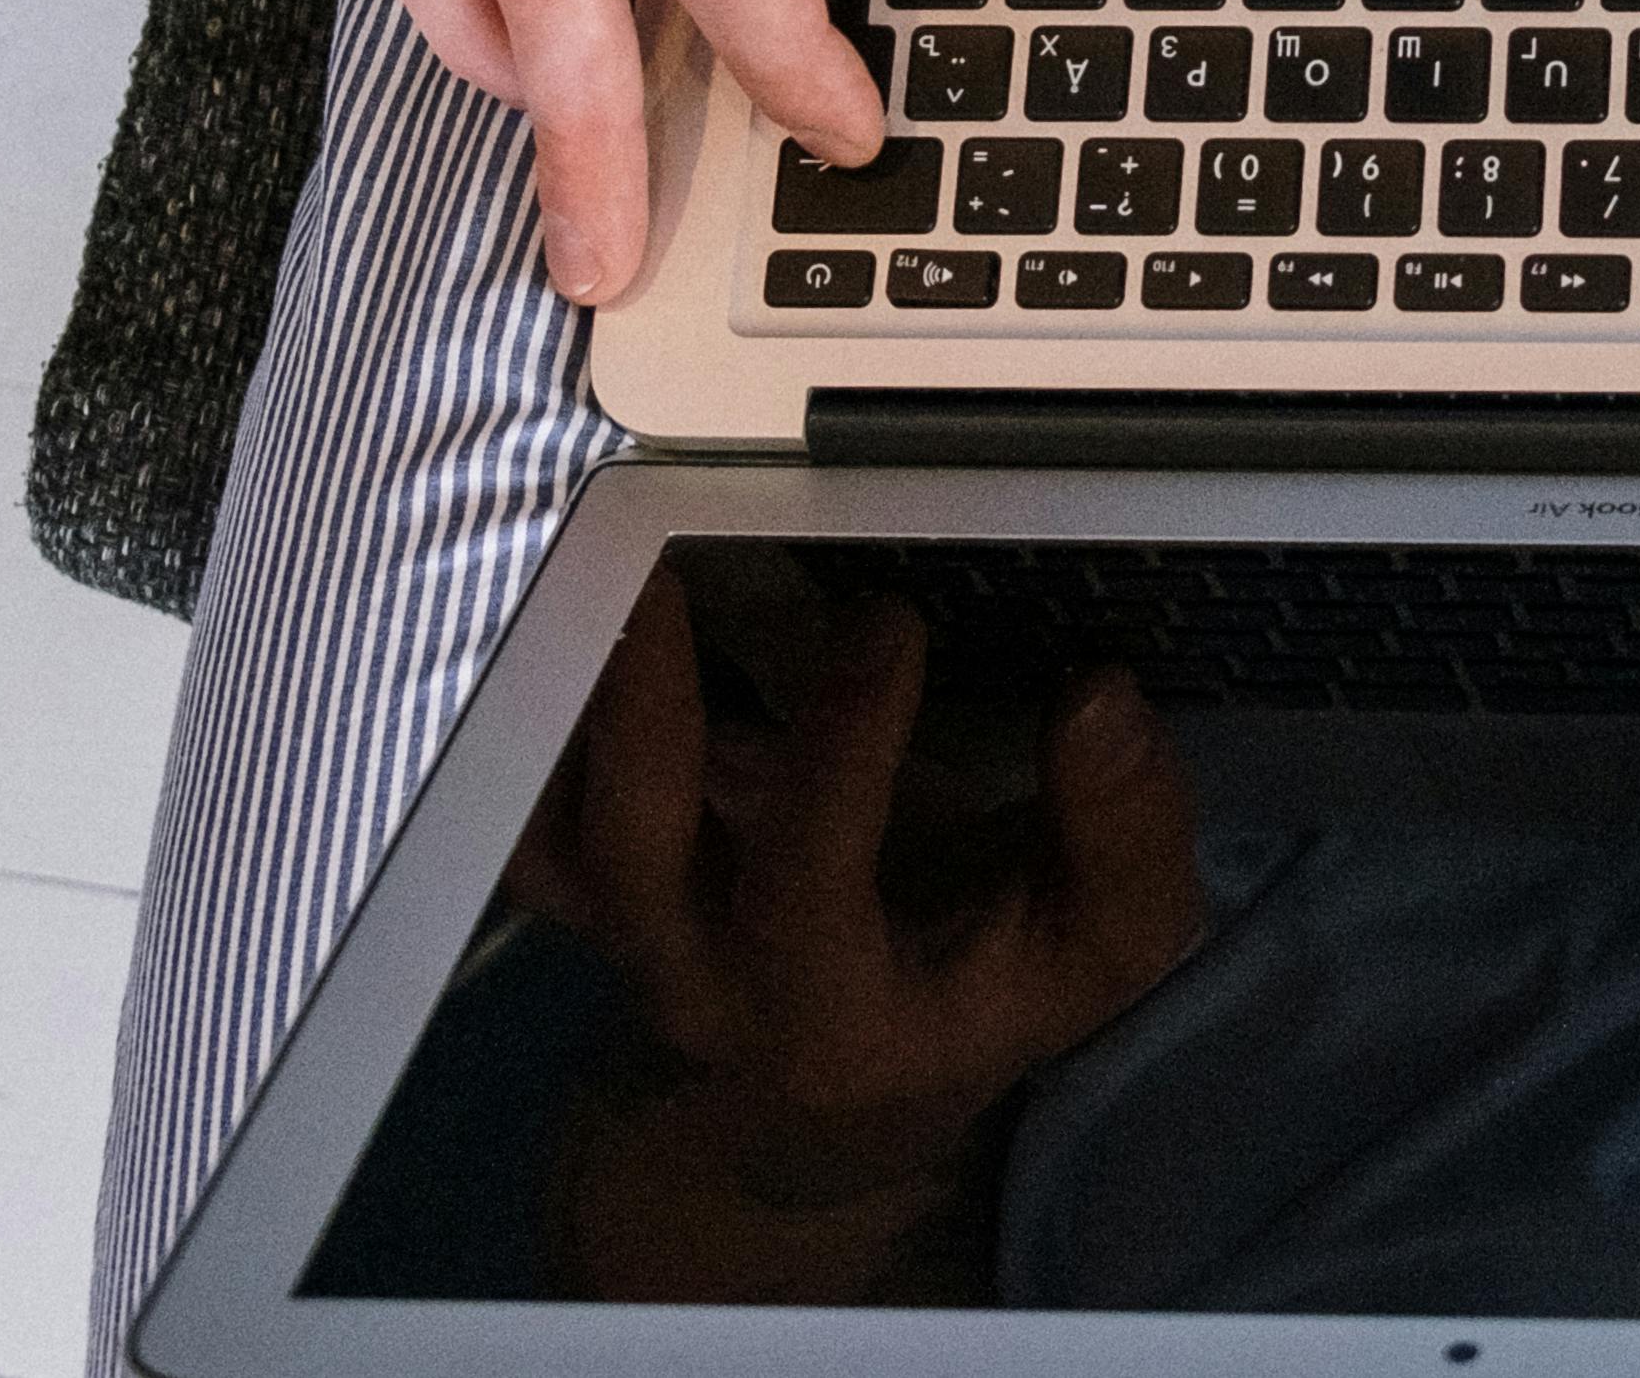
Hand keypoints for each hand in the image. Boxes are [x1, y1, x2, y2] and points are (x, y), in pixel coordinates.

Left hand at [510, 571, 1204, 1293]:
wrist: (842, 1089)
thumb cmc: (984, 988)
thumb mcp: (1095, 950)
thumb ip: (1123, 836)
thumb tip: (1101, 696)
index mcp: (832, 1014)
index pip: (808, 884)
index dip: (840, 751)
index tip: (890, 621)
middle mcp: (703, 980)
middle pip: (631, 853)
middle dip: (649, 702)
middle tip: (681, 557)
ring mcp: (624, 931)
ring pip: (546, 821)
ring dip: (555, 692)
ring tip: (591, 551)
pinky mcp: (582, 877)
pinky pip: (516, 798)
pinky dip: (517, 706)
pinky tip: (554, 589)